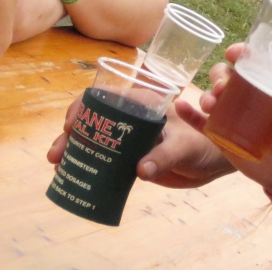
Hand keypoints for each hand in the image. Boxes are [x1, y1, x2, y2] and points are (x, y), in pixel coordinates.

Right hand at [47, 90, 236, 188]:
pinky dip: (85, 164)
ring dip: (73, 148)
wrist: (214, 162)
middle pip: (94, 118)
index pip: (107, 96)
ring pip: (94, 138)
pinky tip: (70, 175)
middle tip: (56, 153)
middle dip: (71, 132)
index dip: (84, 107)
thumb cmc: (205, 145)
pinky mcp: (130, 157)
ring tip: (57, 166)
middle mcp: (133, 118)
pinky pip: (103, 158)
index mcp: (145, 103)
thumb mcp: (185, 148)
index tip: (71, 125)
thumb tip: (140, 171)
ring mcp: (130, 138)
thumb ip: (165, 156)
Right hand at [179, 43, 271, 195]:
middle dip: (220, 76)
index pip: (253, 65)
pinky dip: (190, 114)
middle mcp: (247, 98)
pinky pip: (202, 123)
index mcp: (268, 90)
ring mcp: (232, 117)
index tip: (234, 52)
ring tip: (209, 104)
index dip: (243, 54)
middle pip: (227, 77)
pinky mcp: (221, 137)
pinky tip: (180, 106)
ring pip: (213, 98)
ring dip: (206, 95)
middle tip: (222, 87)